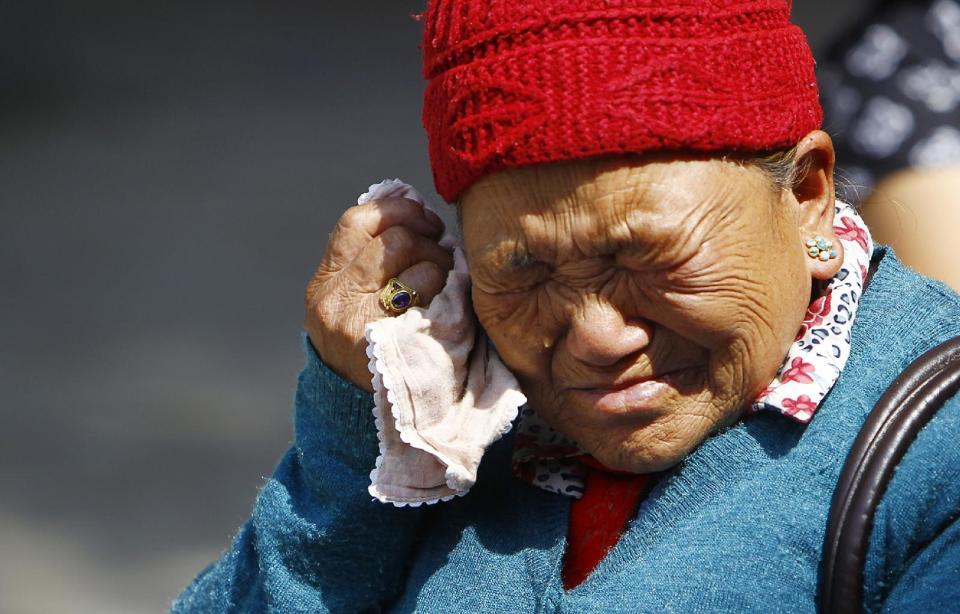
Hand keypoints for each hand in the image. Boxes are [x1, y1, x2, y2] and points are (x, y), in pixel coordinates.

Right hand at [305, 198, 453, 391]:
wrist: (356, 419)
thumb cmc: (366, 352)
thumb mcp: (351, 306)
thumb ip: (370, 261)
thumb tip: (410, 205)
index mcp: (324, 283)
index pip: (358, 221)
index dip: (398, 210)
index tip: (425, 219)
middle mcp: (333, 299)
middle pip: (395, 239)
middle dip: (430, 239)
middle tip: (445, 252)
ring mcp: (359, 323)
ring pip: (417, 261)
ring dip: (443, 266)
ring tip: (447, 284)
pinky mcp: (389, 343)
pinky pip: (432, 294)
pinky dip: (448, 292)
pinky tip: (449, 306)